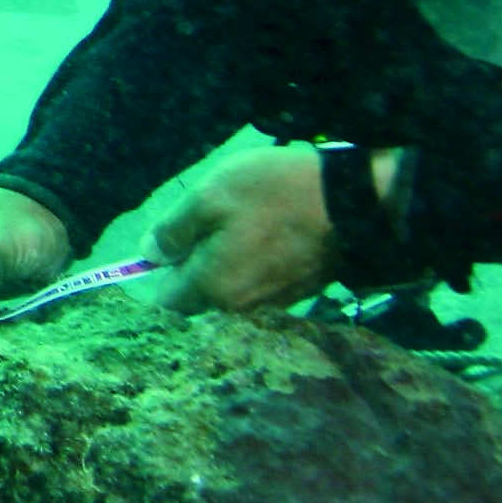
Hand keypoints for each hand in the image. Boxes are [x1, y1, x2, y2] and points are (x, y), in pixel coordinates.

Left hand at [147, 145, 389, 314]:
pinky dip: (257, 267)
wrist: (353, 203)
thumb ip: (174, 230)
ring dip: (228, 267)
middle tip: (213, 225)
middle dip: (197, 269)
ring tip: (247, 226)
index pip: (168, 301)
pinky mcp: (298, 294)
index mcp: (213, 288)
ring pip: (232, 293)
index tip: (178, 241)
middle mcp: (241, 309)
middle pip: (201, 299)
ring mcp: (274, 304)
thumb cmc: (274, 194)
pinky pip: (260, 287)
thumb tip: (148, 255)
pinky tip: (270, 235)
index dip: (167, 270)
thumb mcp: (210, 196)